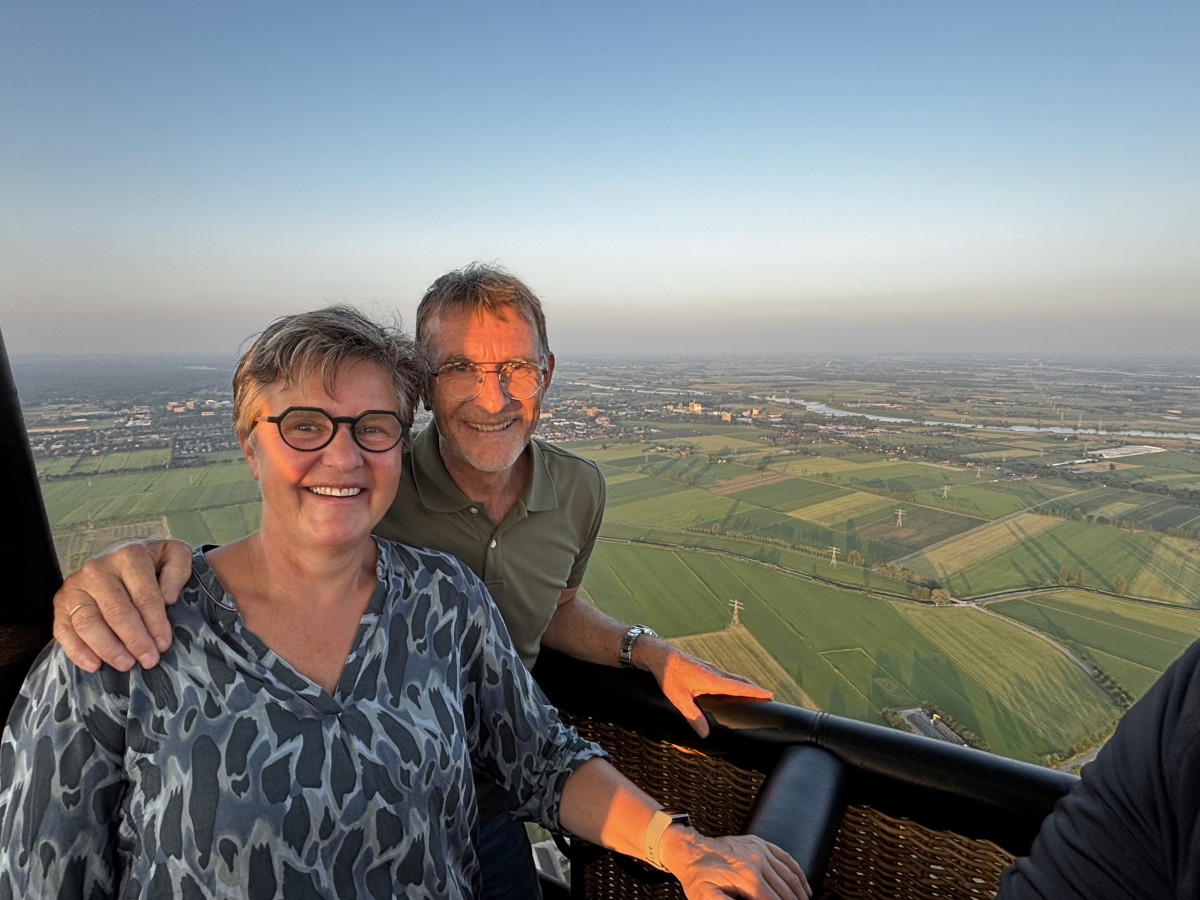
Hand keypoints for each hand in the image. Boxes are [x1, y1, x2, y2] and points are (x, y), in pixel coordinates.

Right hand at [52, 539, 191, 671]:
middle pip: (116, 611)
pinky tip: (94, 665)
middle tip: (148, 660)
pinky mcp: (60, 602)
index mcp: (129, 556)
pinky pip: (63, 629)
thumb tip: (169, 597)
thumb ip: (179, 570)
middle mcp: (98, 569)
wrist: (120, 554)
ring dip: (108, 648)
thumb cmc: (151, 561)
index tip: (164, 644)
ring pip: (88, 622)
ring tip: (126, 664)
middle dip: (134, 640)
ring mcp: (75, 586)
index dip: (155, 623)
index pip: (144, 596)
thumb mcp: (175, 555)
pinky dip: (77, 650)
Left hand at [647, 646, 772, 737]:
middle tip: (767, 696)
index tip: (770, 695)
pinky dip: (733, 681)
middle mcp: (715, 672)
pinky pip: (724, 675)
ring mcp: (710, 668)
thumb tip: (705, 734)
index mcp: (713, 680)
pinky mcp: (703, 667)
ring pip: (732, 677)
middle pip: (740, 680)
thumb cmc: (668, 674)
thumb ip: (693, 717)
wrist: (658, 653)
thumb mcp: (679, 699)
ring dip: (744, 684)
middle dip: (754, 688)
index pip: (740, 686)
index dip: (755, 691)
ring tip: (753, 693)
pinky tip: (729, 687)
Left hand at [663, 829, 810, 899]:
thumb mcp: (706, 897)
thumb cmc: (698, 875)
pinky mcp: (760, 843)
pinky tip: (803, 885)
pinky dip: (798, 872)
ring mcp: (760, 850)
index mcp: (748, 877)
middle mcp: (757, 861)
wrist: (691, 849)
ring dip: (800, 893)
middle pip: (786, 891)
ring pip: (791, 875)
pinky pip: (786, 858)